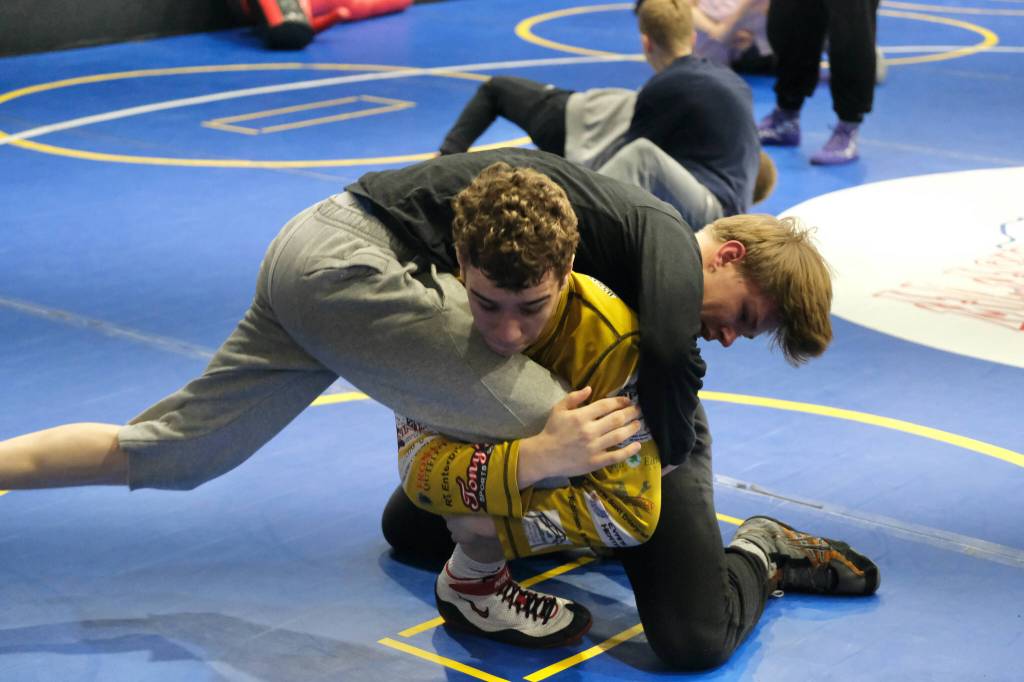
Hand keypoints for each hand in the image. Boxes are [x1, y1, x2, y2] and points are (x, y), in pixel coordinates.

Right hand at [517, 386, 642, 486]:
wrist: (544, 456)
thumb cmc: (552, 431)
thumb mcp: (558, 409)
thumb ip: (573, 397)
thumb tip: (590, 388)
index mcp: (581, 416)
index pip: (606, 405)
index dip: (620, 401)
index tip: (628, 400)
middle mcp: (590, 430)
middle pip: (617, 419)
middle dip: (630, 413)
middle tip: (637, 410)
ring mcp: (594, 447)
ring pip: (619, 435)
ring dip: (632, 428)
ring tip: (638, 424)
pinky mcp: (596, 461)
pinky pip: (616, 456)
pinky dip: (629, 451)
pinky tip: (637, 445)